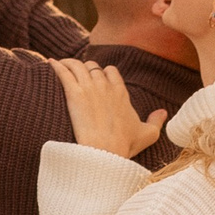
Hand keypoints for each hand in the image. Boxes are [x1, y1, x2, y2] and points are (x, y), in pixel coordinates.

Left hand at [50, 56, 167, 158]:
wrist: (104, 151)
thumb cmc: (124, 145)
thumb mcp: (147, 134)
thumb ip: (157, 121)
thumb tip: (163, 112)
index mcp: (121, 93)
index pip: (112, 72)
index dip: (104, 73)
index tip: (97, 77)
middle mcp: (106, 86)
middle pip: (93, 67)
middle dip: (86, 68)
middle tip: (77, 73)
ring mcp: (89, 88)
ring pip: (78, 66)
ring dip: (69, 63)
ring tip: (61, 65)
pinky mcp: (74, 94)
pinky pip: (64, 72)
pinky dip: (57, 66)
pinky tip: (50, 63)